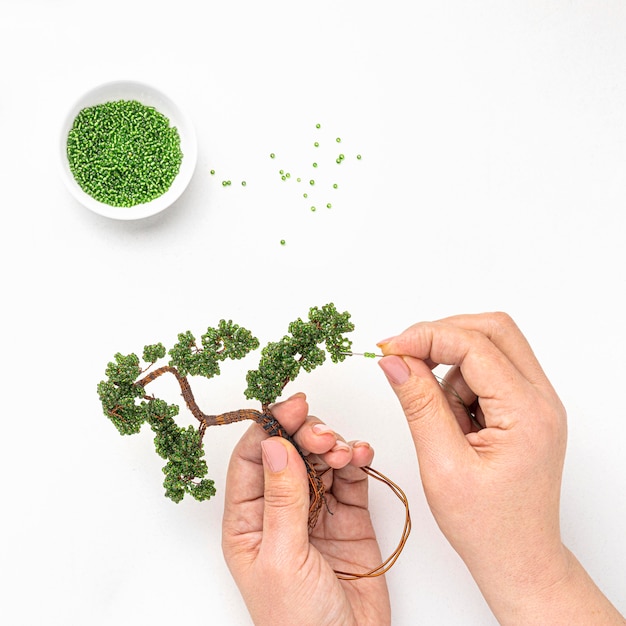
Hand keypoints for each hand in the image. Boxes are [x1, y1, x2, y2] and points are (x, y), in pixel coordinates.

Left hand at [222, 393, 390, 625]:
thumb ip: (282, 498)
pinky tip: (361, 455)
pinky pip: (350, 477)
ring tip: (344, 452)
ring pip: (320, 459)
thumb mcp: (282, 557)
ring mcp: (316, 511)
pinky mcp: (349, 517)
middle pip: (288, 452)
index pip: (252, 459)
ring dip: (333, 445)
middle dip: (306, 434)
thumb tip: (273, 443)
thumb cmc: (299, 623)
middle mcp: (280, 510)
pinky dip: (356, 459)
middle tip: (324, 435)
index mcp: (249, 521)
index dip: (271, 426)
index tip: (294, 406)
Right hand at [378, 312, 623, 624]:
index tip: (389, 349)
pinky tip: (452, 422)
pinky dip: (459, 383)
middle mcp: (540, 399)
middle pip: (493, 330)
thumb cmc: (486, 525)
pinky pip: (487, 371)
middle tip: (404, 357)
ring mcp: (534, 402)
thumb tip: (393, 360)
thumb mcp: (442, 464)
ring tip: (439, 419)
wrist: (517, 558)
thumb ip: (418, 404)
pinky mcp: (522, 408)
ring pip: (488, 347)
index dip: (427, 337)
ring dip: (451, 364)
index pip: (475, 345)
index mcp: (527, 413)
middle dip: (442, 335)